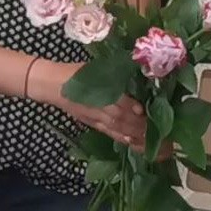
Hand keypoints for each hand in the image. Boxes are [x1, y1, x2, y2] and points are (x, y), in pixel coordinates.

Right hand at [28, 60, 146, 149]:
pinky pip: (109, 133)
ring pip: (118, 129)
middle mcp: (99, 107)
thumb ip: (113, 73)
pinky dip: (121, 138)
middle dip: (139, 126)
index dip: (130, 107)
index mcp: (99, 91)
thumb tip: (136, 69)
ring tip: (151, 140)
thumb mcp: (94, 68)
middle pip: (121, 119)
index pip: (118, 102)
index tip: (143, 110)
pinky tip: (132, 142)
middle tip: (157, 129)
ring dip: (134, 135)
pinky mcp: (93, 124)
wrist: (52, 85)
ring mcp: (96, 118)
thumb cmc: (74, 73)